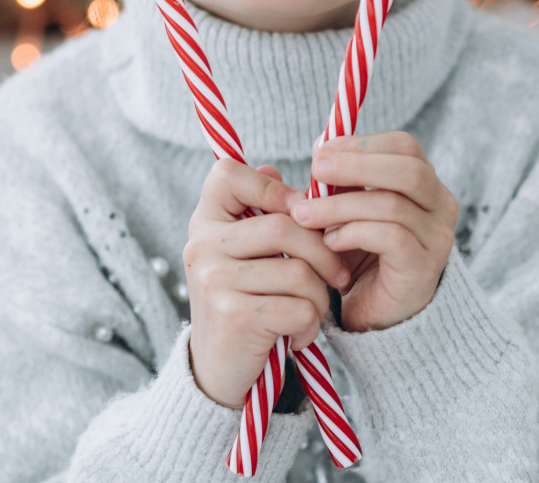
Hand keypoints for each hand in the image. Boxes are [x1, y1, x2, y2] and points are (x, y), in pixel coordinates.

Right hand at [183, 160, 352, 407]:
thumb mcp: (242, 254)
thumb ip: (258, 214)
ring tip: (310, 312)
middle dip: (323, 252)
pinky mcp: (235, 316)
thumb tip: (276, 167)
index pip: (228, 173)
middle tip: (336, 275)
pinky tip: (298, 335)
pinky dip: (310, 325)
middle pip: (284, 224)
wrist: (218, 370)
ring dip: (319, 297)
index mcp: (204, 223)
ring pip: (299, 271)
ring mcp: (215, 281)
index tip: (298, 211)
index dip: (271, 185)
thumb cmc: (243, 302)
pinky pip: (299, 307)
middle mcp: (202, 246)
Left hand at [288, 132, 459, 332]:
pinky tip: (329, 243)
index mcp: (426, 185)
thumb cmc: (359, 256)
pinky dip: (353, 233)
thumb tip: (322, 147)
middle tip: (315, 170)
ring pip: (392, 204)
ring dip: (340, 205)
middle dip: (356, 165)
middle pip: (408, 169)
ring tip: (306, 215)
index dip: (362, 144)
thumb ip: (340, 180)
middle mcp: (442, 208)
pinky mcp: (423, 268)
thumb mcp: (347, 209)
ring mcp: (437, 239)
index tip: (321, 154)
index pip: (405, 146)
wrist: (373, 317)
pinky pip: (390, 237)